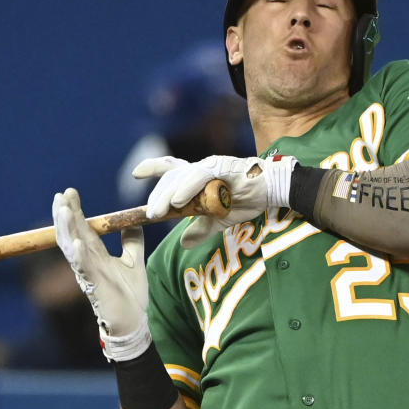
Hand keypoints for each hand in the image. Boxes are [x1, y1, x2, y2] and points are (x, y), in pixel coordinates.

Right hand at [52, 187, 149, 360]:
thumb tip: (133, 221)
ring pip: (72, 248)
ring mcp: (89, 274)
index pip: (81, 228)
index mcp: (95, 255)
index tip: (69, 192)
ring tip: (63, 210)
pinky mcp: (95, 286)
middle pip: (71, 234)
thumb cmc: (130, 295)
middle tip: (60, 194)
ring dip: (66, 229)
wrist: (134, 323)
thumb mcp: (134, 262)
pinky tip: (76, 241)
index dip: (75, 211)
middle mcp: (87, 262)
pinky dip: (79, 255)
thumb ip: (132, 241)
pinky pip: (85, 268)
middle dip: (65, 214)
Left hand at [133, 155, 296, 247]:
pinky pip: (199, 176)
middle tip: (148, 215)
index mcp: (199, 176)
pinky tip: (177, 201)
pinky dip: (186, 188)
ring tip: (157, 213)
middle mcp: (201, 167)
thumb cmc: (248, 199)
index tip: (135, 173)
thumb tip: (183, 243)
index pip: (171, 167)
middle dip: (157, 195)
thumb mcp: (219, 219)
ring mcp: (210, 165)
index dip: (152, 167)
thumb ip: (201, 229)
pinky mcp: (221, 166)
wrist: (273, 190)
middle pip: (170, 176)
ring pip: (181, 177)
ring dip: (166, 195)